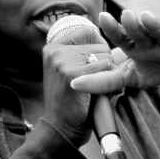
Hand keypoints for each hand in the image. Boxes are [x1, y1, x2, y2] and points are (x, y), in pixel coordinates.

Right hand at [39, 15, 123, 139]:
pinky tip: (94, 92)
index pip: (89, 31)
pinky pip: (104, 66)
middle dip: (103, 61)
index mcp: (53, 46)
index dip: (99, 48)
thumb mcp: (69, 69)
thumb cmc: (72, 99)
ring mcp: (61, 61)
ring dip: (106, 72)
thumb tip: (102, 30)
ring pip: (104, 55)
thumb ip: (80, 50)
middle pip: (99, 43)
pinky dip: (106, 80)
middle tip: (90, 81)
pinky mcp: (71, 74)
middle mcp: (54, 50)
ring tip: (91, 87)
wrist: (61, 129)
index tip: (92, 65)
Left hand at [93, 8, 159, 88]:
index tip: (101, 16)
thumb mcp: (129, 78)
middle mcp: (153, 41)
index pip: (122, 36)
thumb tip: (74, 84)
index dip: (113, 28)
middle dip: (133, 24)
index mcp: (137, 45)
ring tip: (148, 18)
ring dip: (156, 25)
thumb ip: (104, 81)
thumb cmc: (157, 67)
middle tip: (125, 15)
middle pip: (142, 31)